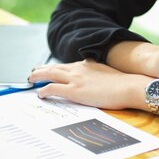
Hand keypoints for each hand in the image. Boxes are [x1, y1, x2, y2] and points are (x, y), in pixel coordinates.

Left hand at [28, 59, 149, 109]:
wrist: (128, 86)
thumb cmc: (121, 83)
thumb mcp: (106, 71)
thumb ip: (97, 69)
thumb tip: (93, 66)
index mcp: (87, 64)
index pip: (66, 65)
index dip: (56, 68)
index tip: (50, 69)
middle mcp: (78, 69)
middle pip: (54, 67)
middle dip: (42, 70)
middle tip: (34, 73)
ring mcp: (75, 79)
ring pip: (49, 74)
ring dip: (38, 76)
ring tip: (31, 80)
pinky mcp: (74, 91)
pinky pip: (52, 88)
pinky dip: (43, 90)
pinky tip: (40, 94)